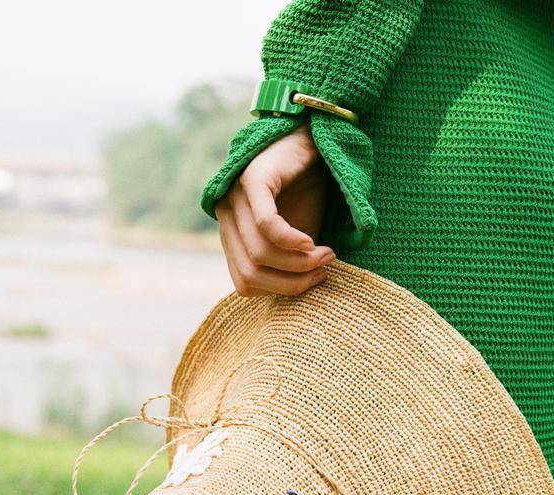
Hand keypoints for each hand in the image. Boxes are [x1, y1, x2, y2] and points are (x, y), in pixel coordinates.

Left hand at [216, 123, 334, 296]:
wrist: (315, 139)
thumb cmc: (308, 190)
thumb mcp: (298, 236)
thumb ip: (288, 263)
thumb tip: (294, 295)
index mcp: (232, 236)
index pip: (245, 284)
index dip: (281, 290)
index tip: (315, 280)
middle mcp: (226, 219)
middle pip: (251, 275)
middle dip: (293, 282)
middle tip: (324, 270)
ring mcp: (234, 198)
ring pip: (258, 254)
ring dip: (299, 263)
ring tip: (327, 255)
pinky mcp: (251, 180)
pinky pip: (266, 225)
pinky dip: (291, 241)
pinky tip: (312, 242)